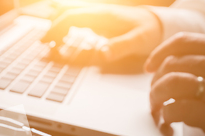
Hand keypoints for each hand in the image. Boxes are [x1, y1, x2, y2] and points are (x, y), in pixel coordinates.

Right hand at [41, 4, 162, 61]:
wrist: (161, 24)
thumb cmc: (150, 31)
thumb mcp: (139, 41)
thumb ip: (120, 46)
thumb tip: (102, 53)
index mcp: (104, 15)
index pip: (72, 16)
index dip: (57, 27)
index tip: (48, 40)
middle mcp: (99, 12)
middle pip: (68, 15)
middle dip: (53, 28)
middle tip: (43, 44)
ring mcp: (99, 16)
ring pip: (72, 17)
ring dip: (59, 28)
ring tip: (50, 43)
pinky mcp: (101, 22)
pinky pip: (79, 22)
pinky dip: (68, 29)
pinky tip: (64, 40)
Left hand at [145, 32, 204, 135]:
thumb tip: (171, 64)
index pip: (183, 42)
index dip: (160, 53)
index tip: (150, 66)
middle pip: (172, 65)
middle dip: (156, 81)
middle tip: (154, 93)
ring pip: (171, 85)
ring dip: (157, 97)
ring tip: (157, 107)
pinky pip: (178, 109)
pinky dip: (167, 114)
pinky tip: (168, 118)